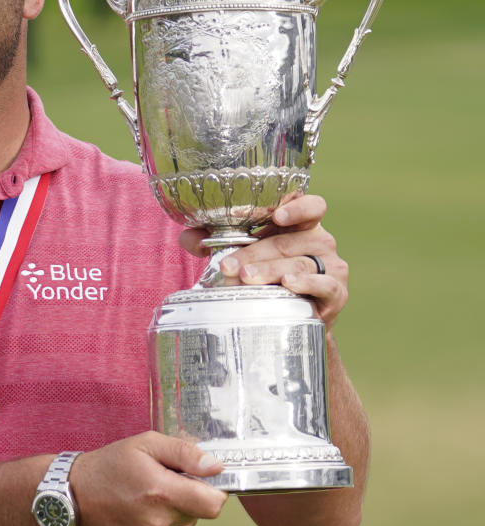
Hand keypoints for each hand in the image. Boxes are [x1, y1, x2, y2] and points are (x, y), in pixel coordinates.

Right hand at [71, 432, 226, 525]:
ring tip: (145, 501)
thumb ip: (185, 453)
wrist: (71, 497)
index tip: (197, 481)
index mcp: (161, 492)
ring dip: (173, 515)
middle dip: (188, 499)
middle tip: (160, 485)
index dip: (212, 491)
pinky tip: (139, 518)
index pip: (214, 504)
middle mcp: (157, 524)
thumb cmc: (109, 466)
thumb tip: (216, 467)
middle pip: (199, 514)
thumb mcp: (145, 444)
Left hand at [179, 194, 348, 330]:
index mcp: (301, 225)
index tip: (276, 215)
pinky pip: (325, 285)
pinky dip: (306, 284)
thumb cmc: (268, 278)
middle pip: (289, 241)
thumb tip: (188, 237)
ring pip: (300, 264)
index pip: (311, 206)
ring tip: (247, 278)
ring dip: (271, 271)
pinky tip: (288, 284)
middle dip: (255, 253)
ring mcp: (331, 267)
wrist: (292, 320)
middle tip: (229, 266)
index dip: (298, 207)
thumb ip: (216, 241)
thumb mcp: (245, 255)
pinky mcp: (336, 293)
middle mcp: (320, 242)